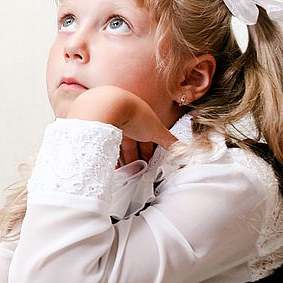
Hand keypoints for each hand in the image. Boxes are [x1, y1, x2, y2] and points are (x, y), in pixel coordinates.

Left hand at [61, 86, 176, 164]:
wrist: (107, 105)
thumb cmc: (135, 113)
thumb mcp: (156, 130)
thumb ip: (169, 141)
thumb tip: (184, 149)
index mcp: (140, 119)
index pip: (147, 140)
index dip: (149, 154)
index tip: (150, 168)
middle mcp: (125, 121)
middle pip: (131, 145)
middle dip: (135, 160)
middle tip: (137, 175)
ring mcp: (110, 126)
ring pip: (118, 147)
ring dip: (122, 162)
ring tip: (125, 176)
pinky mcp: (99, 132)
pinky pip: (105, 149)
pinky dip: (109, 159)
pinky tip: (111, 169)